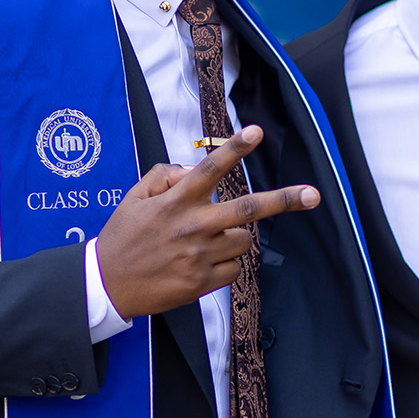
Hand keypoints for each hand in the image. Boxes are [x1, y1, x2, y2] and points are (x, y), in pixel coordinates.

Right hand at [94, 126, 319, 319]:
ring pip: (242, 241)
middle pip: (246, 210)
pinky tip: (200, 264)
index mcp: (175, 202)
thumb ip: (163, 176)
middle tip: (313, 194)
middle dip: (283, 200)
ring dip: (233, 238)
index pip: (209, 169)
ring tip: (204, 242)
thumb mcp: (134, 198)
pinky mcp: (201, 282)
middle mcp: (191, 227)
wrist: (106, 286)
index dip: (234, 148)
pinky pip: (233, 269)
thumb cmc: (122, 239)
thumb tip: (190, 169)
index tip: (255, 131)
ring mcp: (199, 256)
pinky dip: (225, 264)